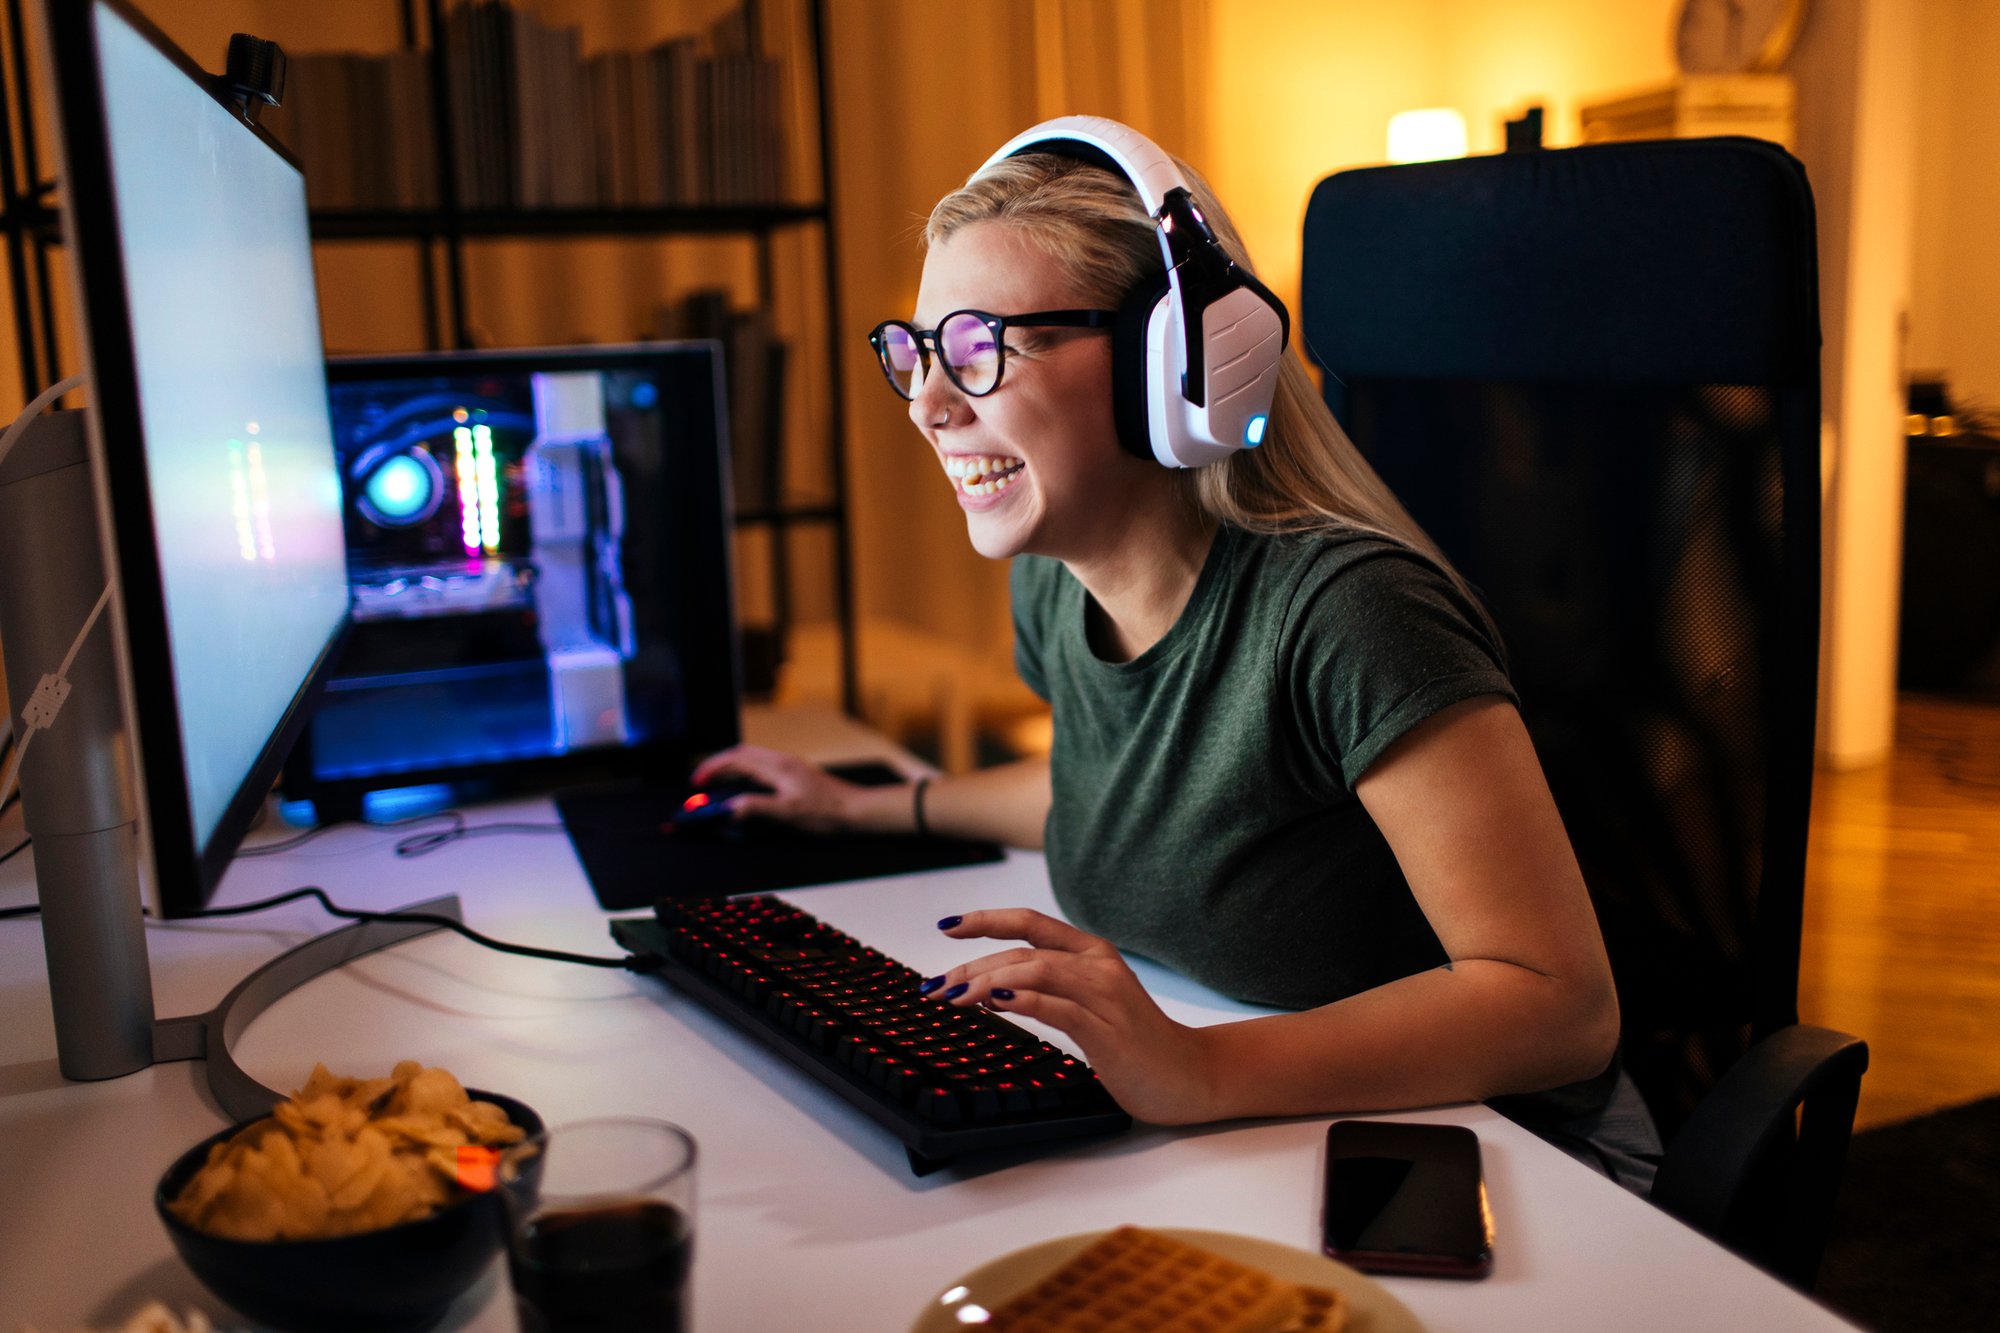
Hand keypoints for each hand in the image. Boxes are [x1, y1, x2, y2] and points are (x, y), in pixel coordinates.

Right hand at [688, 744, 867, 833]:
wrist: (859, 811)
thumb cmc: (827, 813)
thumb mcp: (788, 813)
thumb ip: (756, 808)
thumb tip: (729, 808)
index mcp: (778, 767)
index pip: (736, 758)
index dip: (712, 768)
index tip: (697, 782)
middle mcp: (783, 762)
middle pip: (742, 755)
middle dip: (719, 766)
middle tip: (703, 783)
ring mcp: (791, 768)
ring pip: (754, 761)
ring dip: (733, 771)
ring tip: (720, 788)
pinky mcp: (798, 777)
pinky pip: (765, 770)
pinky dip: (748, 777)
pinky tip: (749, 792)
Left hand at [928, 908, 1216, 1124]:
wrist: (1190, 1075)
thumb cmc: (1136, 1042)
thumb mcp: (1088, 1003)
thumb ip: (1048, 988)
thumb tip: (988, 987)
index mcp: (1092, 952)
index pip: (1031, 922)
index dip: (986, 919)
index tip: (947, 925)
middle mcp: (1097, 965)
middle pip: (1022, 950)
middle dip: (971, 966)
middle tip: (934, 987)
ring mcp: (1104, 995)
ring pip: (1034, 970)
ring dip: (985, 981)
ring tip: (952, 997)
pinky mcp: (1107, 1030)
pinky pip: (1058, 1005)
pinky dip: (1022, 998)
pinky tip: (994, 1000)